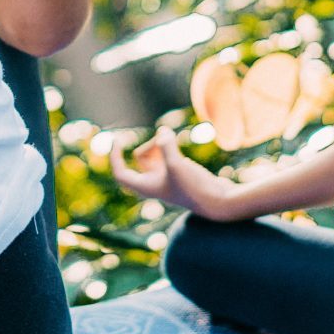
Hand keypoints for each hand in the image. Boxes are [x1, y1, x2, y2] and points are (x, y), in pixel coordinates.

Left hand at [110, 125, 237, 218]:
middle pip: (141, 157)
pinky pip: (167, 155)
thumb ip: (166, 146)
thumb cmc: (195, 187)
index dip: (115, 156)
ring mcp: (167, 179)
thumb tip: (162, 131)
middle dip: (150, 145)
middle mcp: (154, 184)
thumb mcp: (177, 164)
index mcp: (146, 188)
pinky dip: (168, 146)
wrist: (218, 201)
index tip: (116, 139)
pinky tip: (174, 140)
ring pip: (155, 155)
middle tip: (164, 139)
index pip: (121, 173)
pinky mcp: (179, 174)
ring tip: (170, 137)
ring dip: (160, 143)